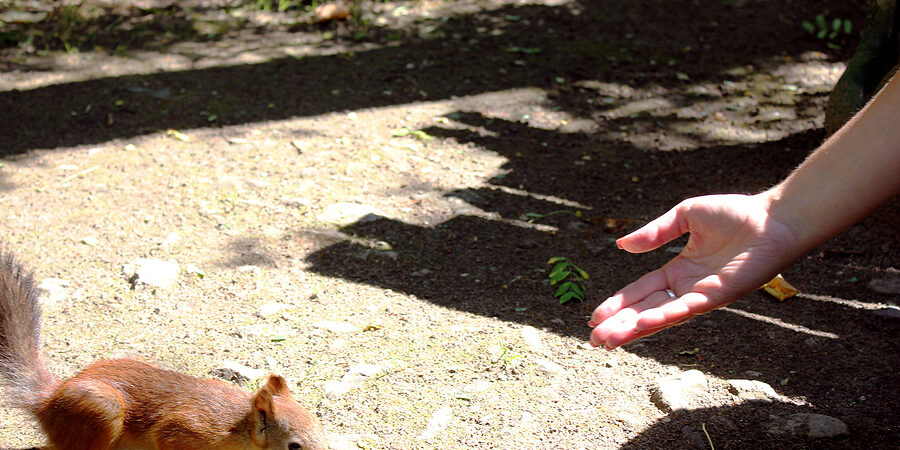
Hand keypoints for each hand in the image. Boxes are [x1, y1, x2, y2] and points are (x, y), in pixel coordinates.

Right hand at [589, 193, 799, 349]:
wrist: (773, 218)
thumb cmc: (736, 214)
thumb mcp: (685, 216)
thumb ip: (654, 233)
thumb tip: (621, 245)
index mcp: (680, 271)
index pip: (642, 292)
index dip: (619, 304)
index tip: (595, 317)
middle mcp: (689, 288)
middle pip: (646, 310)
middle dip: (620, 326)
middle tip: (593, 340)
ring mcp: (703, 295)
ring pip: (662, 316)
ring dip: (635, 329)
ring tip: (608, 341)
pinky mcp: (720, 295)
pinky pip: (687, 309)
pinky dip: (665, 317)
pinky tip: (643, 324)